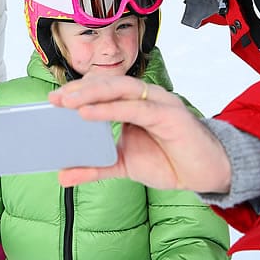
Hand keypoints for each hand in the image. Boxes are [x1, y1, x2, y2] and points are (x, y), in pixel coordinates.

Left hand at [48, 76, 230, 191]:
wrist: (207, 175)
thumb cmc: (170, 162)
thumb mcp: (123, 165)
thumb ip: (95, 168)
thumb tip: (63, 175)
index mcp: (133, 103)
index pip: (101, 89)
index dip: (77, 91)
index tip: (53, 100)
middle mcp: (145, 97)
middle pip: (107, 84)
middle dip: (79, 89)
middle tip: (54, 99)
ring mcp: (158, 102)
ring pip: (120, 89)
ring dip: (92, 94)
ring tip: (67, 103)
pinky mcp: (169, 114)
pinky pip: (136, 108)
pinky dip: (111, 109)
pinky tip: (90, 114)